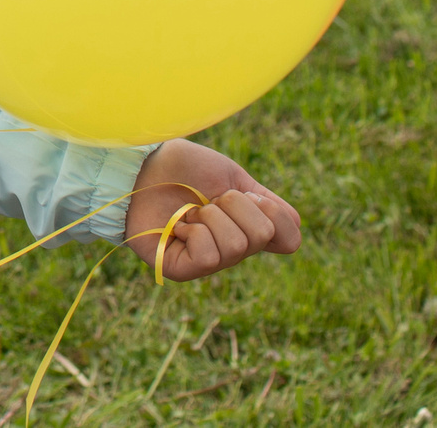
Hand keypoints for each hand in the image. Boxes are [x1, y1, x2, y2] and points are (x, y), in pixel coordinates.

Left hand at [123, 139, 300, 281]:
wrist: (143, 165)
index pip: (290, 237)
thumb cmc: (184, 168)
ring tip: (190, 211)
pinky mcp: (183, 270)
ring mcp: (209, 262)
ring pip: (236, 246)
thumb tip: (293, 239)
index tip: (243, 193)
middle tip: (209, 200)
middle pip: (262, 236)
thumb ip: (268, 207)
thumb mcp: (234, 179)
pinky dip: (195, 232)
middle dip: (235, 205)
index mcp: (249, 229)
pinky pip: (208, 256)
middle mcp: (233, 250)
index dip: (272, 210)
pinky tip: (179, 226)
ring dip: (211, 216)